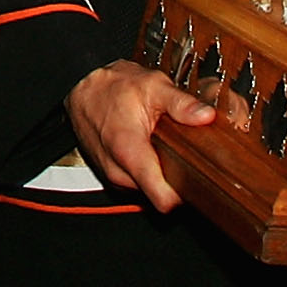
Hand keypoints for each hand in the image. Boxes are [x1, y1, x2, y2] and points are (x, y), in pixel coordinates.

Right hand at [65, 57, 215, 211]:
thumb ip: (181, 103)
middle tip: (179, 150)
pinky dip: (145, 170)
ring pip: (148, 190)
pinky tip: (146, 147)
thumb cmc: (111, 87)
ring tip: (160, 145)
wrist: (80, 87)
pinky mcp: (111, 176)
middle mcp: (119, 172)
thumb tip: (206, 116)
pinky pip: (136, 183)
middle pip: (159, 195)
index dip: (185, 194)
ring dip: (158, 172)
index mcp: (131, 153)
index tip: (196, 177)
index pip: (163, 200)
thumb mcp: (151, 86)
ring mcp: (113, 176)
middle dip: (173, 177)